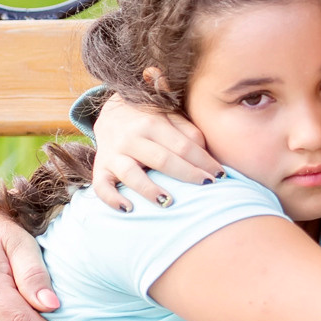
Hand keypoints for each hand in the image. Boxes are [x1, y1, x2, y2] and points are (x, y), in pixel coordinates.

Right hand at [91, 93, 224, 211]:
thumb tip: (207, 154)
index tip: (221, 175)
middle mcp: (131, 138)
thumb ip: (188, 131)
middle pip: (162, 160)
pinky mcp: (100, 166)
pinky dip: (112, 198)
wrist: (109, 112)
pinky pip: (101, 185)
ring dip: (149, 189)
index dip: (204, 161)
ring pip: (130, 173)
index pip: (183, 146)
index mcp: (152, 123)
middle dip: (187, 175)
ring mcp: (113, 153)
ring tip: (168, 202)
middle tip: (208, 187)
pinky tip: (128, 209)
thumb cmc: (149, 119)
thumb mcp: (169, 116)